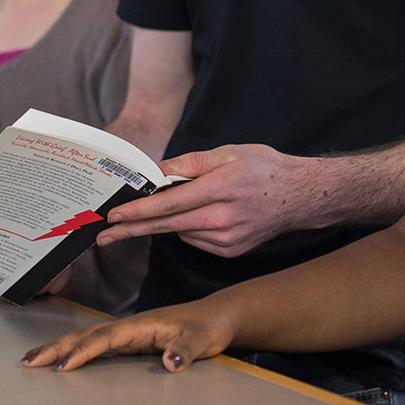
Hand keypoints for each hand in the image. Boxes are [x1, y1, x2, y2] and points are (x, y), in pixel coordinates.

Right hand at [21, 301, 235, 372]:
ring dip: (59, 347)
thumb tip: (171, 362)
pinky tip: (62, 360)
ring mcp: (127, 333)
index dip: (84, 350)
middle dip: (56, 347)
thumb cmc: (208, 326)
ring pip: (86, 338)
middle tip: (29, 361)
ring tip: (32, 360)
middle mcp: (129, 327)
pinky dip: (74, 351)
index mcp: (142, 324)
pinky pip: (95, 345)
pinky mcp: (129, 340)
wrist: (217, 317)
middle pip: (85, 334)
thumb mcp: (202, 340)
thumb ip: (186, 350)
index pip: (106, 338)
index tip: (64, 365)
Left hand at [97, 143, 322, 257]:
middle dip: (132, 230)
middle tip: (104, 237)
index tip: (114, 216)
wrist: (300, 197)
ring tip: (163, 211)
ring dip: (163, 225)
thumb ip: (189, 163)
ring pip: (181, 233)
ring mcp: (228, 239)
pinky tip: (196, 216)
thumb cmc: (264, 169)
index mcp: (220, 189)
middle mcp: (223, 219)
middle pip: (167, 227)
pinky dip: (187, 229)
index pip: (170, 205)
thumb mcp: (227, 153)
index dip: (139, 212)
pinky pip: (197, 241)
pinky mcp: (232, 251)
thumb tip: (158, 173)